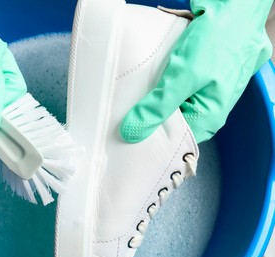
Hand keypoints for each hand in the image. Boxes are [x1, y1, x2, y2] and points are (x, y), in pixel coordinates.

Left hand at [120, 0, 272, 143]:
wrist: (234, 6)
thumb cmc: (220, 39)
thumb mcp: (184, 76)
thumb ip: (158, 106)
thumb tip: (133, 131)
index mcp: (209, 118)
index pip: (172, 140)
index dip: (149, 135)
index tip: (126, 130)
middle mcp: (206, 108)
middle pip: (170, 121)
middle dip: (149, 114)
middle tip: (126, 111)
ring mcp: (200, 90)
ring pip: (169, 102)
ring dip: (152, 96)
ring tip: (134, 94)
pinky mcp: (195, 76)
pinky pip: (171, 86)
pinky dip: (159, 82)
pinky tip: (148, 78)